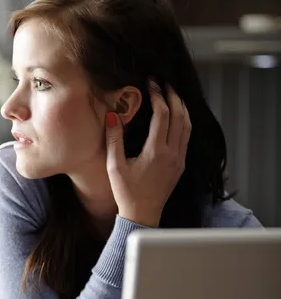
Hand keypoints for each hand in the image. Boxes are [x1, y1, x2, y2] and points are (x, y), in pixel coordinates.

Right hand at [106, 82, 191, 226]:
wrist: (143, 214)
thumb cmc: (126, 193)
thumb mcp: (114, 166)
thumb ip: (114, 139)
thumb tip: (112, 115)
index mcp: (156, 152)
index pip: (162, 114)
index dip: (158, 96)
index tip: (152, 83)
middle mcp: (172, 154)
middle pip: (179, 116)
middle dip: (173, 96)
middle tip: (165, 83)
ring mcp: (179, 160)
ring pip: (187, 126)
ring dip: (182, 108)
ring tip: (174, 95)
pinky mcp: (180, 165)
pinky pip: (187, 137)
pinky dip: (184, 122)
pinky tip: (178, 117)